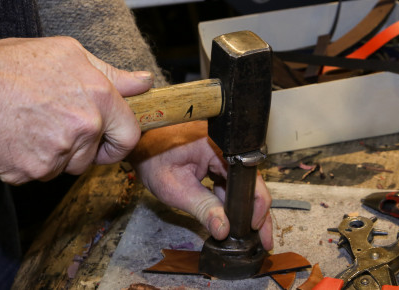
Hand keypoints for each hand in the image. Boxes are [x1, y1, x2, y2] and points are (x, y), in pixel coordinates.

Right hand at [0, 37, 152, 184]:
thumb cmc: (12, 64)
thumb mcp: (68, 53)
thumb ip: (110, 74)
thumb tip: (143, 83)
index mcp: (97, 99)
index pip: (129, 136)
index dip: (118, 140)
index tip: (107, 139)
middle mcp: (82, 129)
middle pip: (93, 156)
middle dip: (80, 147)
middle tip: (54, 124)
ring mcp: (56, 154)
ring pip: (65, 167)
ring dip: (54, 155)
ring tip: (30, 126)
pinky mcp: (31, 172)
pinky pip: (38, 174)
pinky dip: (29, 162)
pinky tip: (16, 137)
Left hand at [128, 121, 272, 249]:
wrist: (137, 144)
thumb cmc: (151, 159)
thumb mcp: (175, 189)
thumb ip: (203, 209)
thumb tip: (224, 230)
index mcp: (220, 148)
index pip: (249, 181)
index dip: (256, 207)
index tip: (254, 230)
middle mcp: (226, 147)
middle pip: (249, 184)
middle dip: (255, 213)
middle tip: (261, 240)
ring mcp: (221, 152)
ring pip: (240, 185)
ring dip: (243, 209)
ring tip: (249, 235)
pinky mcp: (215, 158)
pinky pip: (228, 181)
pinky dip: (229, 200)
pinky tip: (231, 219)